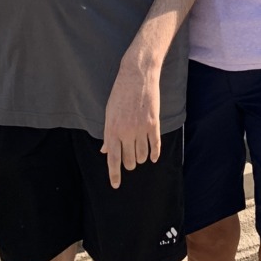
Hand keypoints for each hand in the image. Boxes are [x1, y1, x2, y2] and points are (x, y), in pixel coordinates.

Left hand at [100, 57, 161, 187]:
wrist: (137, 75)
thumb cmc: (120, 93)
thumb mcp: (109, 113)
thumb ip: (108, 134)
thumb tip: (105, 151)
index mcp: (112, 130)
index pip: (113, 159)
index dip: (114, 175)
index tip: (116, 185)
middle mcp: (126, 132)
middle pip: (129, 160)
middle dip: (129, 164)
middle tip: (129, 161)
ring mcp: (141, 128)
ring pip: (142, 155)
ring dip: (141, 158)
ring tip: (139, 154)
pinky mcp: (153, 123)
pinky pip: (155, 146)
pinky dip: (155, 154)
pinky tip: (154, 157)